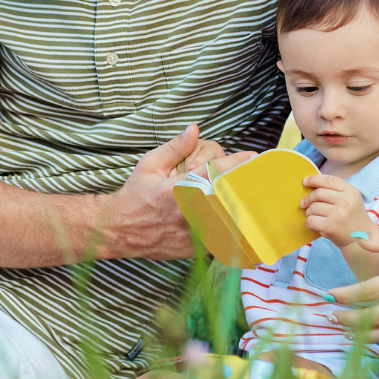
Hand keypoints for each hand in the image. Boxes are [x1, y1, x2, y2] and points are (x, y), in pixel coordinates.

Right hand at [99, 125, 253, 259]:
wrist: (119, 231)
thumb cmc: (135, 195)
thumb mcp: (149, 165)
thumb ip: (175, 148)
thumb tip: (194, 129)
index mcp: (176, 191)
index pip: (213, 174)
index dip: (236, 163)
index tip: (253, 156)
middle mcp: (186, 214)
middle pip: (227, 199)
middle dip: (245, 187)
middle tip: (259, 177)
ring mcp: (191, 234)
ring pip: (227, 222)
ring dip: (242, 209)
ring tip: (257, 198)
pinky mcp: (194, 250)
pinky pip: (221, 239)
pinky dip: (232, 230)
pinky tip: (242, 220)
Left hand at [299, 175, 373, 246]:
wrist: (360, 238)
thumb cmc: (351, 217)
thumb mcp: (350, 199)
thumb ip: (334, 190)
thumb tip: (310, 184)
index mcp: (351, 191)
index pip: (328, 180)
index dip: (314, 180)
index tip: (305, 182)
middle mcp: (345, 201)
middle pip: (317, 193)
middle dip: (308, 199)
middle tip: (304, 204)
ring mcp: (338, 214)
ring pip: (312, 207)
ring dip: (309, 212)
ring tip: (316, 217)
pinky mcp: (330, 226)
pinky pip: (310, 220)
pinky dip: (309, 223)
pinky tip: (316, 226)